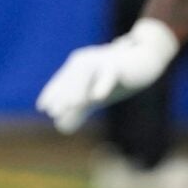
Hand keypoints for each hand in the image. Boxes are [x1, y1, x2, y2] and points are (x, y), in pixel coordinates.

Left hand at [35, 19, 181, 133]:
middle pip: (70, 75)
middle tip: (53, 111)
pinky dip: (103, 84)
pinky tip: (98, 97)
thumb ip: (78, 109)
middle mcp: (88, 61)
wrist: (145, 61)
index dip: (52, 91)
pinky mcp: (119, 64)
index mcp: (79, 67)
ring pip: (86, 72)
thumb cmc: (117, 78)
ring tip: (72, 105)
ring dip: (77, 88)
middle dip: (61, 92)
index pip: (62, 79)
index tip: (43, 107)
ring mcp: (103, 60)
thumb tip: (60, 127)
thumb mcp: (95, 95)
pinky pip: (110, 73)